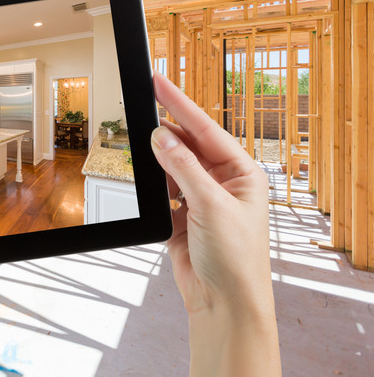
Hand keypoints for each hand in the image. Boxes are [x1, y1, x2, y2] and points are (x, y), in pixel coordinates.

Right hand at [150, 72, 279, 375]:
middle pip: (189, 144)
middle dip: (166, 128)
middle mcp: (223, 182)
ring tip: (140, 142)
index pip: (206, 129)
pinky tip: (146, 175)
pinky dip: (152, 183)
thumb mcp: (211, 205)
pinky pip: (162, 189)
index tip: (159, 82)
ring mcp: (201, 199)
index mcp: (243, 173)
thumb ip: (184, 168)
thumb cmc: (235, 259)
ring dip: (157, 158)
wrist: (222, 302)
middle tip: (142, 102)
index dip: (181, 104)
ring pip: (172, 166)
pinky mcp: (181, 216)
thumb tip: (162, 137)